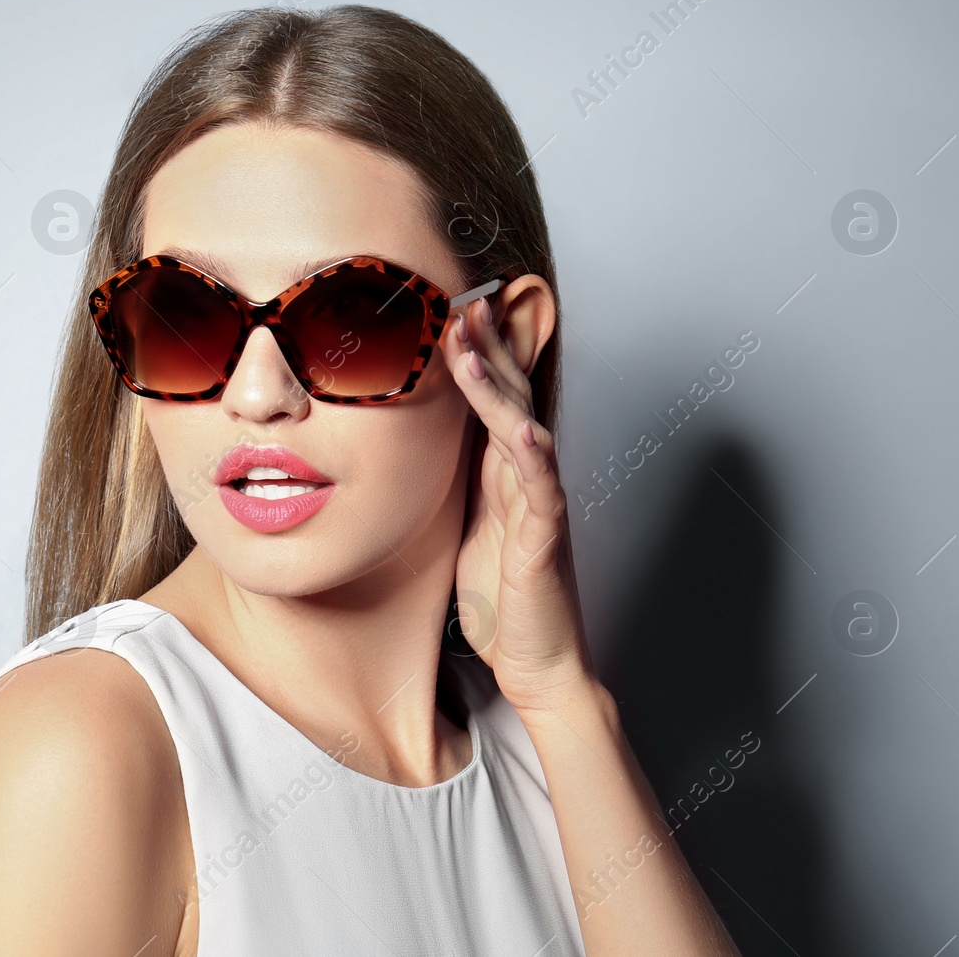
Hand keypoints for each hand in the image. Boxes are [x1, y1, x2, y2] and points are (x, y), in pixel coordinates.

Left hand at [442, 297, 597, 716]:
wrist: (537, 660)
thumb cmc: (502, 598)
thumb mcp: (461, 525)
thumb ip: (452, 484)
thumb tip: (412, 449)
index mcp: (501, 473)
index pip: (491, 399)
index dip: (476, 353)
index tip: (452, 308)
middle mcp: (524, 478)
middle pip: (510, 396)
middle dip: (489, 346)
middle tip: (467, 298)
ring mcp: (539, 504)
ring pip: (522, 427)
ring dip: (497, 384)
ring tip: (473, 343)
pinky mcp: (546, 538)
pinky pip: (542, 490)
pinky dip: (533, 457)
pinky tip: (524, 431)